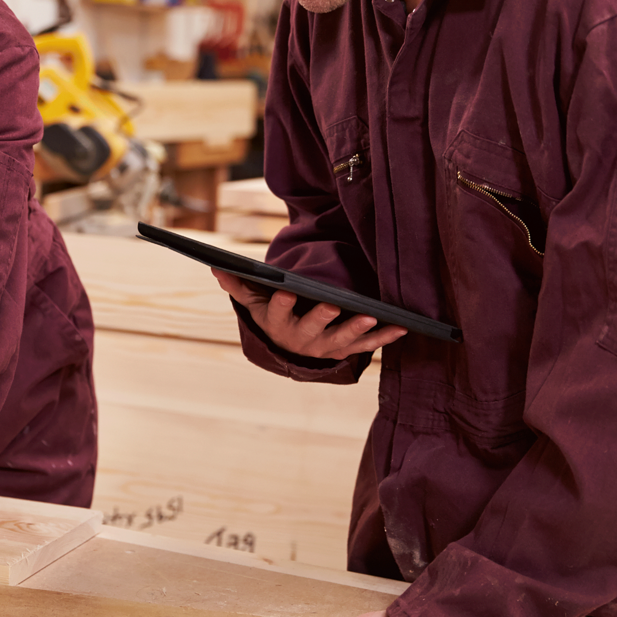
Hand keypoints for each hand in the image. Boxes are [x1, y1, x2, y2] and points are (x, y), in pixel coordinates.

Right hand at [213, 269, 406, 358]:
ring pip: (342, 341)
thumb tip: (216, 267)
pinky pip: (367, 346)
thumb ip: (238, 285)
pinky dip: (383, 338)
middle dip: (323, 319)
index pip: (278, 314)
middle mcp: (303, 341)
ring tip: (371, 317)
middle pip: (312, 331)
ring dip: (357, 331)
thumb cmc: (274, 314)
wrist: (291, 346)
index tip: (287, 291)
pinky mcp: (347, 350)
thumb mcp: (255, 301)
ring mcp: (327, 347)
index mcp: (280, 325)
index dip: (282, 304)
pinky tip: (400, 327)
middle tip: (332, 307)